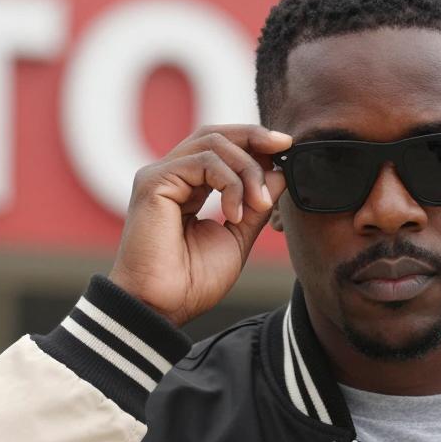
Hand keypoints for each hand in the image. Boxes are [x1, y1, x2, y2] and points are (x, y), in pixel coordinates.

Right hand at [109, 124, 292, 324]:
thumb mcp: (237, 237)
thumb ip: (255, 205)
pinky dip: (230, 183)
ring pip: (213, 144)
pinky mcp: (154, 182)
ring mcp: (160, 176)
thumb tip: (280, 173)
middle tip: (284, 147)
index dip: (254, 143)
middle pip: (215, 135)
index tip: (286, 148)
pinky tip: (235, 213)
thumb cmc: (191, 282)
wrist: (162, 306)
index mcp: (188, 188)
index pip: (221, 148)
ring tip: (260, 203)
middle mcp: (171, 176)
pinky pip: (203, 163)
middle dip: (254, 137)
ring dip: (247, 170)